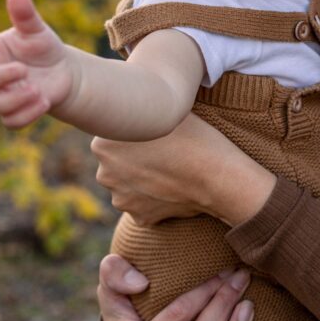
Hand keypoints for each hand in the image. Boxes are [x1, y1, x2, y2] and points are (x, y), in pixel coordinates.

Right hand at [0, 0, 72, 126]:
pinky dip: (28, 115)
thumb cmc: (43, 48)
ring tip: (38, 91)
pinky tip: (44, 102)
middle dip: (3, 76)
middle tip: (25, 71)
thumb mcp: (37, 31)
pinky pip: (10, 122)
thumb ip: (25, 15)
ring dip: (17, 99)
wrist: (63, 75)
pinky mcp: (13, 113)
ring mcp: (0, 94)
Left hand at [93, 113, 275, 226]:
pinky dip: (154, 200)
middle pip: (116, 163)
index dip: (134, 134)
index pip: (112, 137)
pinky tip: (173, 188)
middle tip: (164, 153)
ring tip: (171, 171)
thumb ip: (138, 112)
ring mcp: (120, 198)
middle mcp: (104, 173)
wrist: (218, 175)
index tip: (152, 135)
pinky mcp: (138, 217)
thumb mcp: (162, 112)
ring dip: (143, 180)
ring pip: (128, 185)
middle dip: (134, 160)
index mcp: (102, 143)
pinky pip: (143, 205)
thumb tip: (131, 102)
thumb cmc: (194, 136)